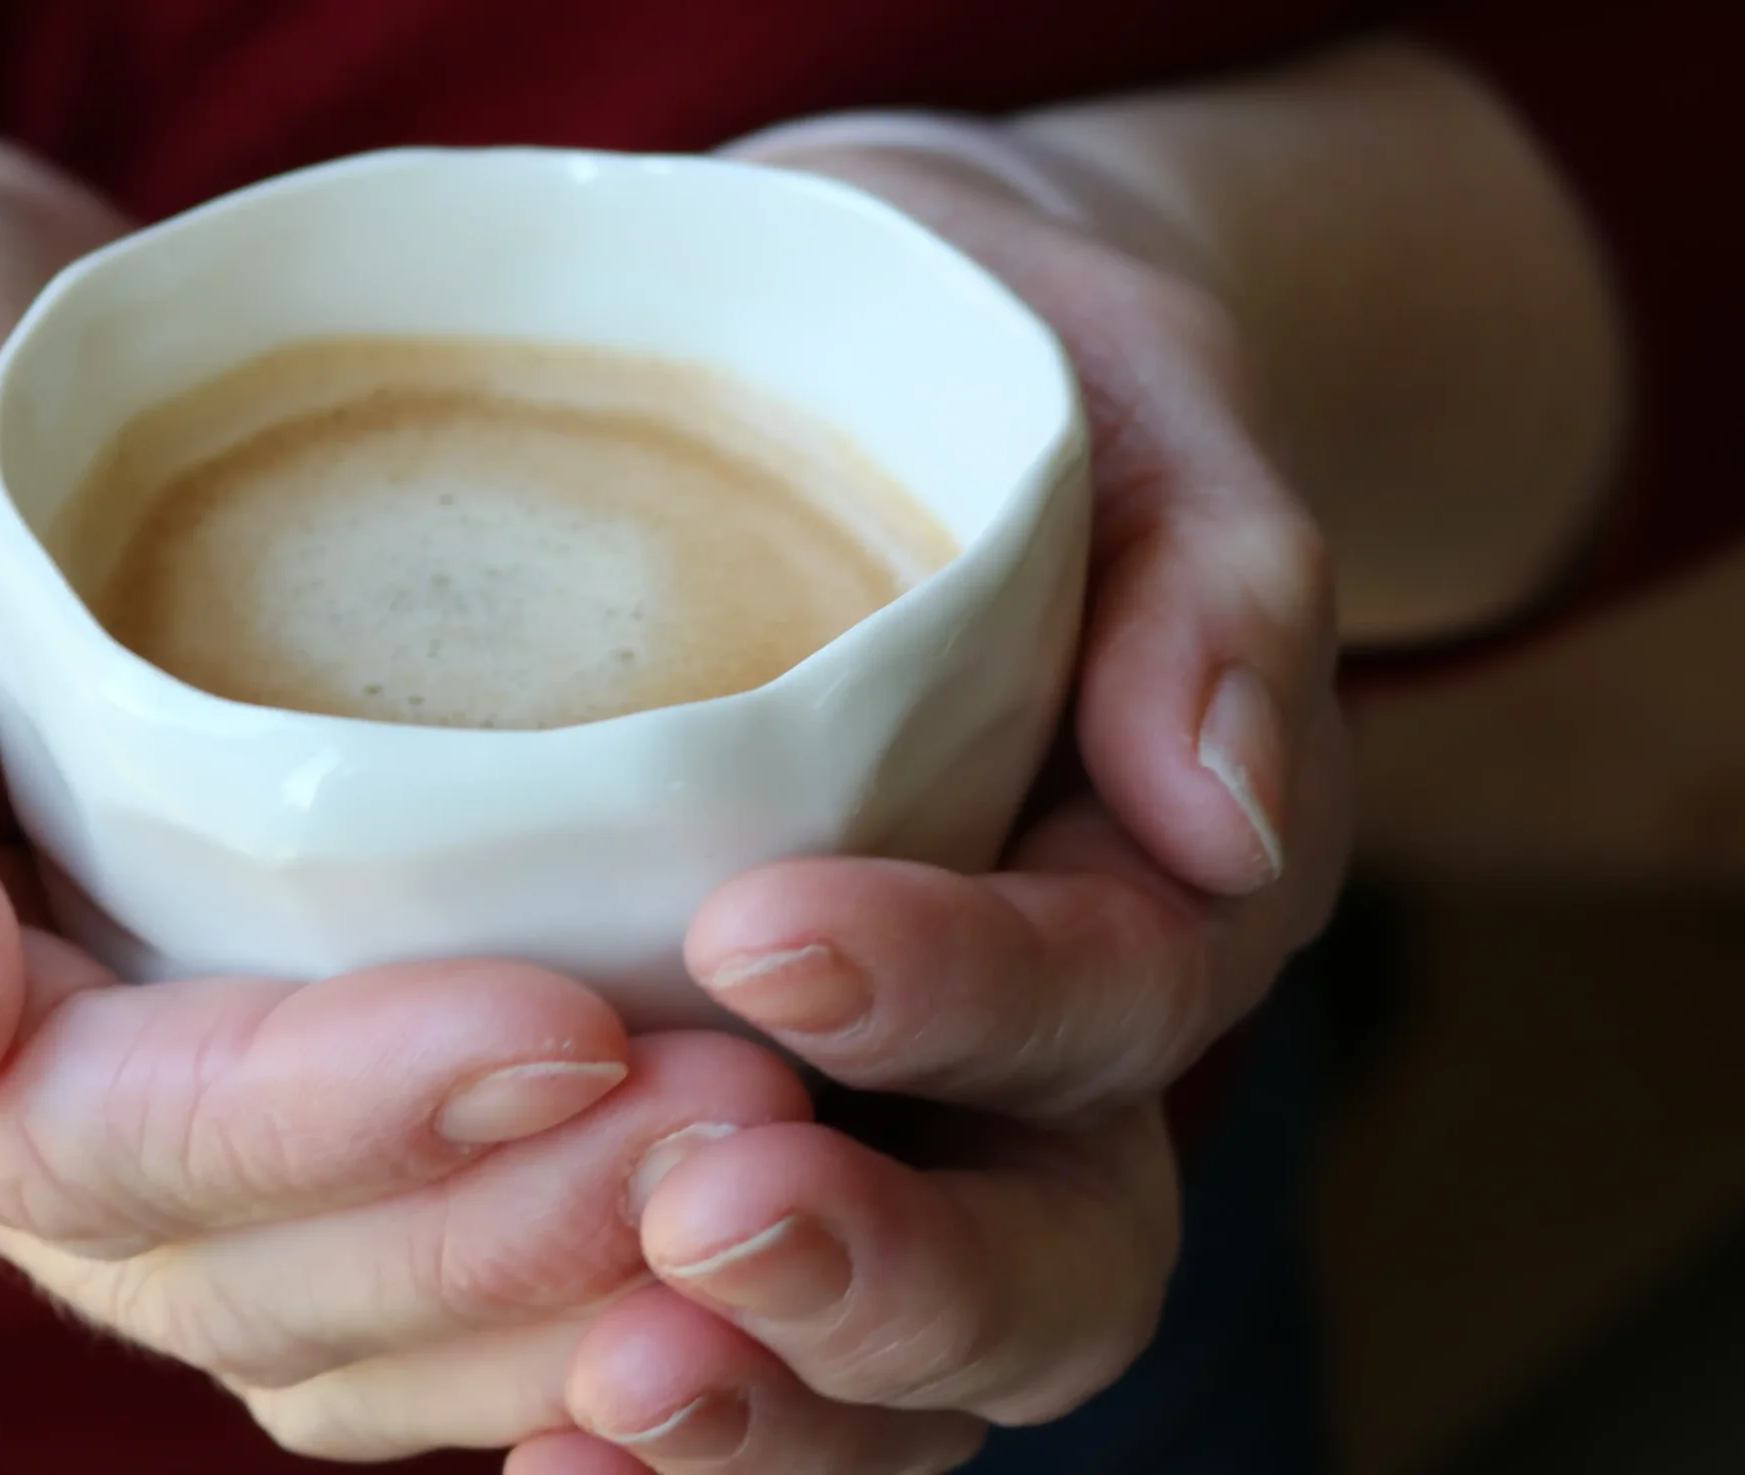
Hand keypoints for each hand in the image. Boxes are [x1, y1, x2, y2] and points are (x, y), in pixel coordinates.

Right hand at [0, 138, 819, 1457]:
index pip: (77, 1136)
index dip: (323, 1112)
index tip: (568, 1025)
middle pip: (232, 1265)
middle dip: (489, 1218)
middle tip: (744, 1123)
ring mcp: (111, 1098)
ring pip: (328, 1300)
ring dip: (551, 1270)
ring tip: (778, 1164)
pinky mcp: (231, 1050)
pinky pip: (385, 1229)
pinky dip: (542, 1254)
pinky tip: (711, 1196)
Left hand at [513, 135, 1352, 1472]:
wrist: (886, 385)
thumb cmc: (1005, 375)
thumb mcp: (1138, 403)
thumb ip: (1213, 582)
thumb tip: (1220, 805)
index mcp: (1166, 889)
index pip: (1108, 998)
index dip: (965, 994)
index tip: (771, 929)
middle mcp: (1051, 1065)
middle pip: (1050, 1262)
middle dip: (890, 1272)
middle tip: (706, 1215)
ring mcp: (910, 1131)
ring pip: (902, 1369)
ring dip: (768, 1394)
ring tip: (598, 1392)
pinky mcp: (754, 1140)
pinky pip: (737, 1334)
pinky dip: (648, 1407)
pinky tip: (524, 1424)